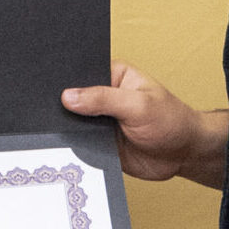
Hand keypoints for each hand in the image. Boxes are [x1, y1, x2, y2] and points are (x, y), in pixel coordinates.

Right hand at [62, 62, 228, 185]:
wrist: (183, 155)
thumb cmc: (171, 121)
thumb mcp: (138, 105)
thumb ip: (104, 99)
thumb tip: (68, 96)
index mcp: (112, 75)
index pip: (82, 73)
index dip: (65, 79)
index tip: (46, 85)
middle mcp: (102, 96)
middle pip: (73, 98)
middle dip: (61, 105)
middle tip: (45, 111)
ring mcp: (99, 121)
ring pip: (73, 123)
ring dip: (66, 128)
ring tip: (50, 129)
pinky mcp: (99, 143)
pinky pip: (79, 144)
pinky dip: (73, 146)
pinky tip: (63, 147)